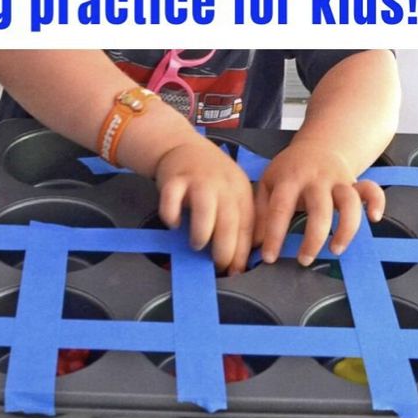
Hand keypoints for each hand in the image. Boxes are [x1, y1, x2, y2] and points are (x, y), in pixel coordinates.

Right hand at [155, 138, 254, 273]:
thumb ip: (237, 218)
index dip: (241, 251)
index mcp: (239, 190)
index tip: (236, 270)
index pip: (246, 225)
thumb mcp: (232, 191)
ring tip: (197, 244)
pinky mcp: (174, 178)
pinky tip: (174, 224)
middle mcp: (221, 184)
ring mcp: (197, 180)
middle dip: (224, 250)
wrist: (183, 146)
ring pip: (204, 210)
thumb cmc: (210, 177)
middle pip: (229, 221)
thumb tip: (239, 259)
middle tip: (217, 265)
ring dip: (201, 234)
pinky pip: (171, 200)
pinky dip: (171, 215)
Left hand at [253, 139, 385, 266]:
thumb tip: (253, 242)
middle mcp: (315, 178)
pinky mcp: (356, 182)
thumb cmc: (289, 170)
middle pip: (319, 209)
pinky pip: (372, 190)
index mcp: (289, 178)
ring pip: (349, 203)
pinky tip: (374, 218)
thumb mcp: (267, 182)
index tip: (270, 258)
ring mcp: (338, 180)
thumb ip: (260, 211)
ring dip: (346, 228)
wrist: (318, 145)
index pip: (280, 208)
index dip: (274, 235)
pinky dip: (377, 203)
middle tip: (304, 260)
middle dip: (313, 238)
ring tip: (335, 249)